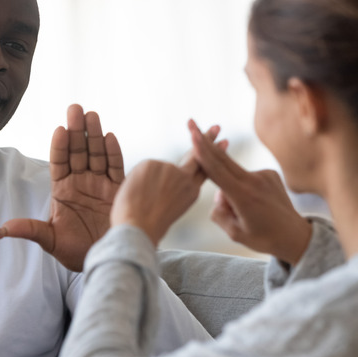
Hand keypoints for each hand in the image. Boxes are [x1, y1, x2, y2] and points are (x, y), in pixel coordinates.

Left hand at [2, 104, 123, 271]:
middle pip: (78, 151)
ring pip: (97, 154)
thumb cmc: (76, 251)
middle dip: (77, 130)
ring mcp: (100, 184)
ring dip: (95, 135)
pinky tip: (110, 137)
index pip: (59, 162)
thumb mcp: (50, 241)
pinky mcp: (118, 190)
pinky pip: (116, 168)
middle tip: (75, 109)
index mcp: (63, 189)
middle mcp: (82, 182)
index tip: (59, 129)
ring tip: (92, 116)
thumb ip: (31, 230)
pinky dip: (113, 153)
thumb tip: (3, 229)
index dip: (59, 146)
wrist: (106, 260)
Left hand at [111, 125, 221, 245]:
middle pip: (196, 155)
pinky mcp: (152, 163)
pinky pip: (142, 169)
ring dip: (146, 181)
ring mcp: (169, 169)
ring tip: (141, 200)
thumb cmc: (148, 226)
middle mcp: (185, 178)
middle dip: (206, 139)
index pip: (203, 169)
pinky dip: (136, 180)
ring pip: (156, 169)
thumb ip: (173, 189)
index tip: (222, 142)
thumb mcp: (170, 208)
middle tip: (216, 127)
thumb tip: (165, 177)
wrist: (138, 229)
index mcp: (191, 192)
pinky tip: (135, 193)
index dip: (212, 155)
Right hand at [188, 120, 311, 264]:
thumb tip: (218, 194)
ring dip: (228, 185)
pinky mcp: (271, 174)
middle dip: (204, 141)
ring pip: (233, 173)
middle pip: (222, 158)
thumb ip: (219, 212)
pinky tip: (257, 204)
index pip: (217, 170)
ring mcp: (265, 175)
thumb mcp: (234, 233)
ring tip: (246, 212)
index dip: (202, 152)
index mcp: (243, 196)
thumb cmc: (264, 238)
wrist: (296, 236)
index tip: (193, 135)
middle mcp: (254, 181)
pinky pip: (246, 177)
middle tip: (191, 123)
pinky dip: (242, 187)